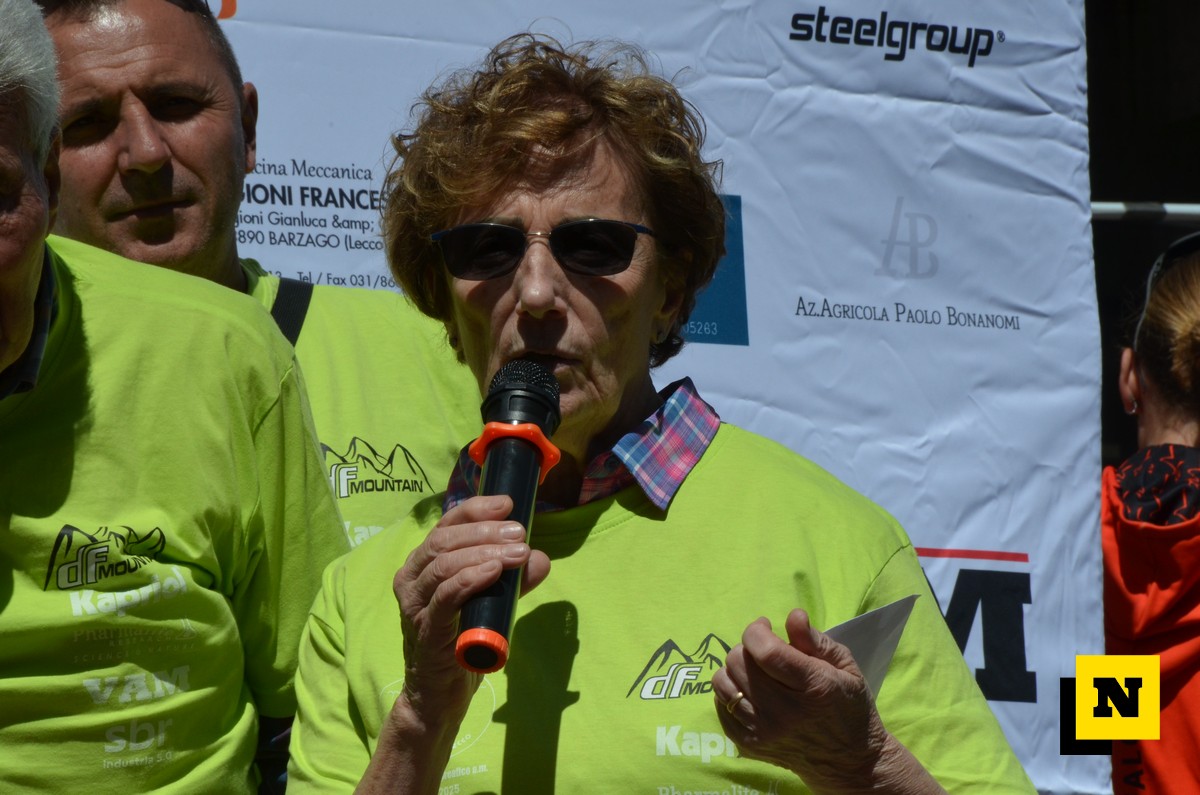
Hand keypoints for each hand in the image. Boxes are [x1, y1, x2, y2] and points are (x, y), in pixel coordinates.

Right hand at [392, 495, 550, 727]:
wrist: (441, 696)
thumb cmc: (462, 643)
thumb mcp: (492, 604)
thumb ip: (513, 581)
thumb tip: (540, 558)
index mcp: (424, 564)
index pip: (446, 524)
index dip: (476, 509)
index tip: (508, 503)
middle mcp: (412, 578)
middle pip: (444, 539)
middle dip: (485, 531)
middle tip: (520, 533)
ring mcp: (415, 604)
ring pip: (443, 564)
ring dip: (483, 552)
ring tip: (517, 552)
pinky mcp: (424, 630)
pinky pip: (444, 596)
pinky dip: (469, 579)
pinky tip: (493, 571)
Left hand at [712, 609, 936, 793]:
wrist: (848, 762)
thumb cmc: (849, 708)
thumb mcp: (845, 667)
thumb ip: (815, 640)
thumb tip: (792, 616)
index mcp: (813, 687)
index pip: (765, 651)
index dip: (757, 630)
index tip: (765, 625)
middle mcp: (784, 712)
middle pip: (739, 663)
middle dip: (748, 647)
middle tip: (764, 651)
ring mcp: (763, 732)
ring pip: (723, 682)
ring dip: (736, 669)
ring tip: (755, 671)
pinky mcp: (749, 745)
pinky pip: (720, 705)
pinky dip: (730, 691)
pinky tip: (750, 691)